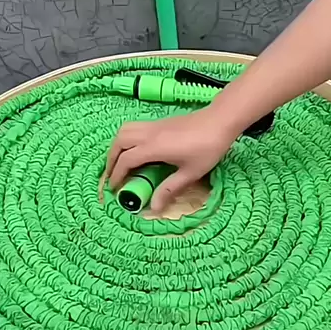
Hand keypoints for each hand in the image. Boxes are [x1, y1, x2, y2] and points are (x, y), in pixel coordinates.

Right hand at [106, 107, 235, 211]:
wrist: (220, 121)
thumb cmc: (208, 148)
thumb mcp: (190, 173)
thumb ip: (170, 189)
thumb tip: (154, 208)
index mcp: (154, 147)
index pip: (126, 160)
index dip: (117, 175)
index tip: (115, 189)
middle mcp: (149, 134)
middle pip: (119, 143)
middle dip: (111, 160)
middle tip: (112, 176)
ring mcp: (153, 125)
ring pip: (124, 131)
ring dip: (117, 146)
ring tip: (119, 162)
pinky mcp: (159, 122)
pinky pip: (134, 128)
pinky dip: (127, 139)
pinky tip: (136, 150)